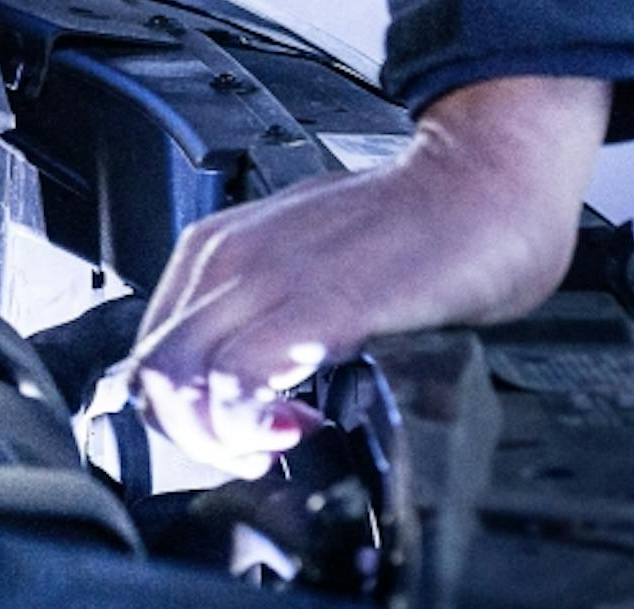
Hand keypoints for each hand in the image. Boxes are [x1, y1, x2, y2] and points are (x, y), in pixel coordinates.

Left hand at [124, 74, 605, 473]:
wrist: (485, 183)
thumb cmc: (419, 231)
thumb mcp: (317, 272)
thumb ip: (272, 320)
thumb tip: (252, 395)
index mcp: (219, 251)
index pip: (149, 353)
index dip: (184, 413)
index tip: (241, 430)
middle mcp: (226, 258)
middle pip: (148, 374)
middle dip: (193, 438)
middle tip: (258, 450)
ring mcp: (265, 275)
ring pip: (174, 381)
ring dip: (219, 438)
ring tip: (282, 441)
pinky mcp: (318, 302)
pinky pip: (235, 381)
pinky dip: (251, 425)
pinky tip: (303, 426)